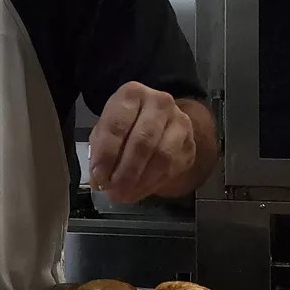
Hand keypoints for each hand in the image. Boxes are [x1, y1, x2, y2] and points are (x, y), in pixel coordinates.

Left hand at [88, 82, 194, 204]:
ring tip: (124, 195)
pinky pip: (173, 168)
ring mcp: (179, 122)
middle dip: (125, 172)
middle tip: (113, 191)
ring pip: (162, 157)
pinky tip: (139, 191)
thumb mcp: (106, 129)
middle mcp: (159, 102)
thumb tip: (100, 179)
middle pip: (142, 141)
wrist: (160, 121)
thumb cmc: (126, 124)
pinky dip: (153, 184)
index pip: (118, 125)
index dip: (107, 154)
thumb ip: (101, 150)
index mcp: (132, 94)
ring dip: (141, 181)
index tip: (98, 176)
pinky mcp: (190, 143)